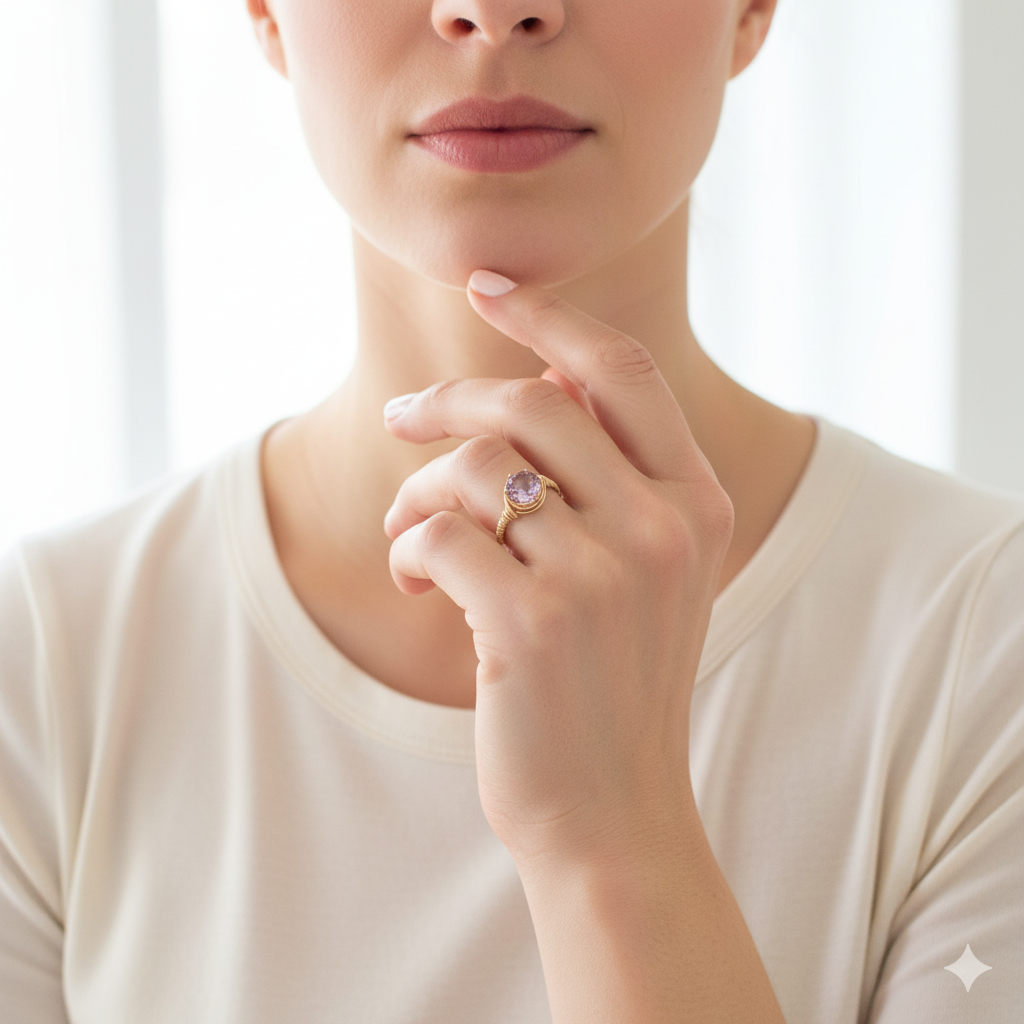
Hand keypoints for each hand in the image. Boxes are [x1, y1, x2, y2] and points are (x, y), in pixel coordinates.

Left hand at [383, 270, 733, 866]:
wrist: (612, 811)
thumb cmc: (612, 684)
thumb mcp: (645, 575)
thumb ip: (615, 479)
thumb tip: (544, 375)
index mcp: (699, 503)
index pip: (622, 370)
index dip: (548, 317)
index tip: (486, 286)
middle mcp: (663, 527)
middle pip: (534, 401)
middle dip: (450, 400)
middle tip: (401, 419)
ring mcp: (602, 575)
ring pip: (476, 467)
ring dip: (420, 488)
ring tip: (405, 530)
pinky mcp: (531, 622)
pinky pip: (439, 533)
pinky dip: (409, 546)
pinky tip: (416, 579)